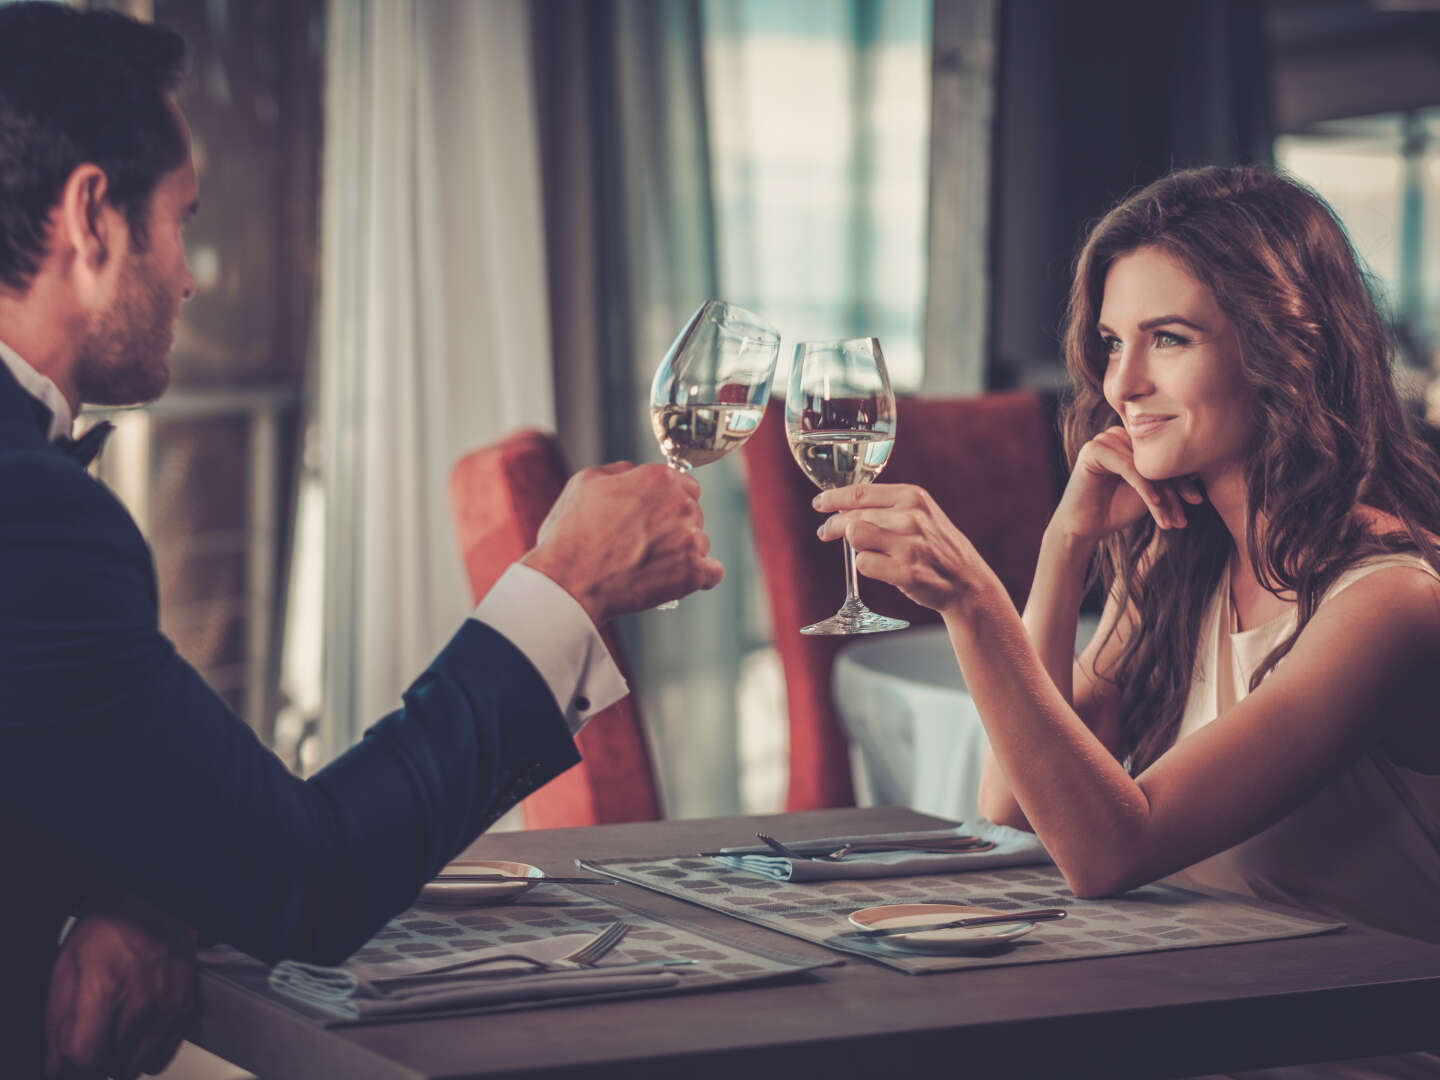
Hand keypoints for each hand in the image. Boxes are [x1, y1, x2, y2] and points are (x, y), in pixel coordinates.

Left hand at [45, 910, 196, 1079]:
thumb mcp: (65, 969)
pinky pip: (159, 1058)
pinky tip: (136, 1029)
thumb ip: (57, 1023)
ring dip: (120, 1058)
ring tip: (114, 1031)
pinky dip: (144, 1053)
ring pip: (134, 1067)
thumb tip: (56, 1068)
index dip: (72, 1064)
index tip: (71, 1057)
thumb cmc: (107, 935)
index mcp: (105, 984)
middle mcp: (142, 998)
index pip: (86, 1055)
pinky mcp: (185, 1009)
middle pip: (110, 1065)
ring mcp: (168, 1005)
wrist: (152, 912)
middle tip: (93, 1034)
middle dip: (95, 1058)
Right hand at [523, 462, 723, 622]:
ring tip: (649, 565)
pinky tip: (677, 579)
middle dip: (676, 527)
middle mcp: (681, 504)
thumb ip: (620, 471)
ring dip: (682, 553)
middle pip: (694, 514)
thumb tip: (635, 472)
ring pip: (700, 543)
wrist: (568, 582)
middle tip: (646, 544)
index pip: (687, 486)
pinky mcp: (692, 573)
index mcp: (659, 479)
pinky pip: (712, 573)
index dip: (671, 502)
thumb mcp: (586, 482)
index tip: (657, 517)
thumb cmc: (572, 534)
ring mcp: (689, 539)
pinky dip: (698, 577)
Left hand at [814, 482, 993, 615]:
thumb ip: (886, 507)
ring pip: (855, 537)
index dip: (833, 498)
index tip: (819, 503)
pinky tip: (883, 568)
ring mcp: (909, 545)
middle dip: (833, 526)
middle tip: (825, 533)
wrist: (967, 580)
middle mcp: (911, 517)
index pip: (860, 492)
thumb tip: (841, 507)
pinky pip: (864, 564)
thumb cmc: (936, 545)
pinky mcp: (906, 572)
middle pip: (852, 516)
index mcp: (913, 496)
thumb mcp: (920, 514)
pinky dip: (867, 567)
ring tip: (867, 550)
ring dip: (855, 546)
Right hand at [1052, 426, 1203, 541]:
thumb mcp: (1150, 492)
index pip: (1164, 456)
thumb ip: (1167, 478)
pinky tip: (1154, 504)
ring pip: (1144, 465)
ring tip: (1169, 518)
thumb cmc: (1116, 510)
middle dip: (1174, 489)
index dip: (1182, 479)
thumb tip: (1198, 469)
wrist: (1084, 527)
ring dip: (1160, 493)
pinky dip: (1143, 486)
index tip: (1196, 501)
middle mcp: (1119, 435)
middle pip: (1155, 459)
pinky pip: (1127, 466)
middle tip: (1186, 513)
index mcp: (1132, 441)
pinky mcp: (1093, 450)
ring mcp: (1105, 440)